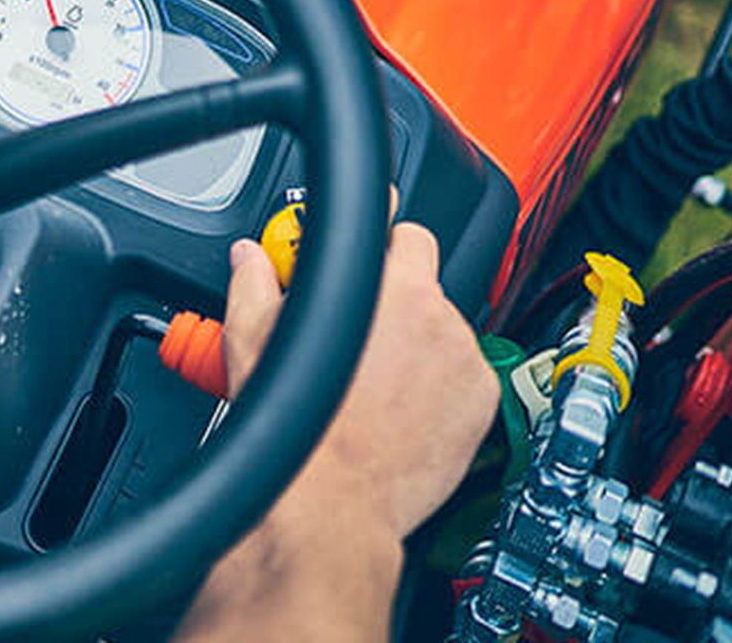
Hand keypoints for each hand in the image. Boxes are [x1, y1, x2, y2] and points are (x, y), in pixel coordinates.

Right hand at [223, 222, 498, 541]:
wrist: (330, 503)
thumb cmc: (301, 427)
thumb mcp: (252, 338)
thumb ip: (254, 282)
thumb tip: (249, 259)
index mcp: (387, 285)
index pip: (402, 228)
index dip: (380, 238)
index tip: (372, 249)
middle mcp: (436, 314)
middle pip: (425, 280)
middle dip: (396, 295)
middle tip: (362, 327)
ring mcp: (465, 360)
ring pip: (444, 331)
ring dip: (419, 344)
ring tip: (377, 380)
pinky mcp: (481, 402)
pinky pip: (465, 377)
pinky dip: (442, 386)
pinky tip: (403, 407)